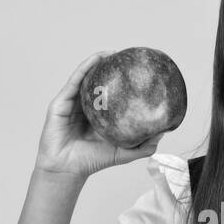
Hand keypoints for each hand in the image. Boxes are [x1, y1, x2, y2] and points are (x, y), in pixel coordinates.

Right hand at [34, 51, 165, 179]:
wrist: (67, 170)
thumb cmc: (91, 162)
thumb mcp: (123, 153)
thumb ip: (142, 146)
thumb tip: (162, 133)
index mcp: (99, 115)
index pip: (111, 94)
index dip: (122, 81)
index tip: (136, 70)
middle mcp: (85, 106)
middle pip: (98, 82)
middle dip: (110, 67)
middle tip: (126, 56)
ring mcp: (72, 103)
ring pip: (85, 77)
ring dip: (98, 61)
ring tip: (112, 52)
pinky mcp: (61, 102)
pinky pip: (74, 81)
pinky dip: (85, 67)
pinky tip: (96, 59)